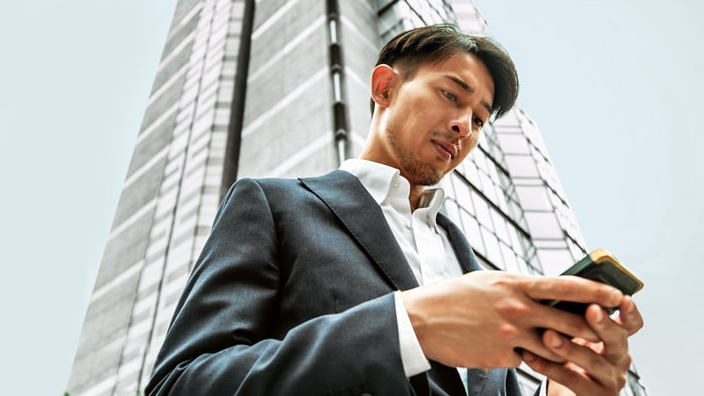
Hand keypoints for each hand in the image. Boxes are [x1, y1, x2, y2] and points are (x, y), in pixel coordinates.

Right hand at [400, 271, 623, 369]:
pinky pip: (525, 361)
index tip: (616, 296)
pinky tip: (516, 352)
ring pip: (554, 346)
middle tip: (606, 332)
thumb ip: (517, 286)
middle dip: (592, 329)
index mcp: (515, 284)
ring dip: (564, 350)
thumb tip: (541, 290)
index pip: (565, 287)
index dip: (596, 292)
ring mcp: (509, 334)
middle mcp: (516, 308)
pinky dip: (526, 358)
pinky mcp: (499, 356)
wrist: (423, 319)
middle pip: (569, 322)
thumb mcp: (488, 281)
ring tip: (572, 350)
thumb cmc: (454, 296)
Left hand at [522, 296, 643, 395]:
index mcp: (615, 339)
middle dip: (604, 324)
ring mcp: (609, 380)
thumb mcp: (575, 335)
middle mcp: (618, 359)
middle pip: (618, 340)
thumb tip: (555, 290)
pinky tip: (531, 356)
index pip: (631, 324)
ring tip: (548, 336)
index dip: (630, 312)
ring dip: (570, 348)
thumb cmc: (568, 356)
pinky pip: (573, 381)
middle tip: (591, 310)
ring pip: (594, 363)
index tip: (623, 298)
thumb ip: (573, 317)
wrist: (566, 394)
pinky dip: (549, 367)